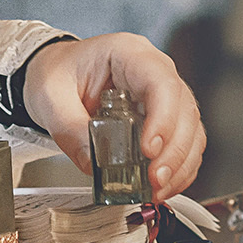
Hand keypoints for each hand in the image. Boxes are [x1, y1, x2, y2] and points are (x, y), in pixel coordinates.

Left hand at [22, 34, 205, 201]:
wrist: (54, 73)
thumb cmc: (57, 72)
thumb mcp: (51, 97)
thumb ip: (70, 129)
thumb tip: (93, 163)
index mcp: (129, 53)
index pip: (161, 81)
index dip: (163, 118)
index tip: (149, 150)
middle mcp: (154, 70)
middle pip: (184, 109)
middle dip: (175, 150)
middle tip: (155, 178)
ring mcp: (162, 94)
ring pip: (191, 129)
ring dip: (180, 164)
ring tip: (158, 188)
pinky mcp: (163, 117)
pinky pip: (184, 143)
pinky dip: (179, 168)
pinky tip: (163, 185)